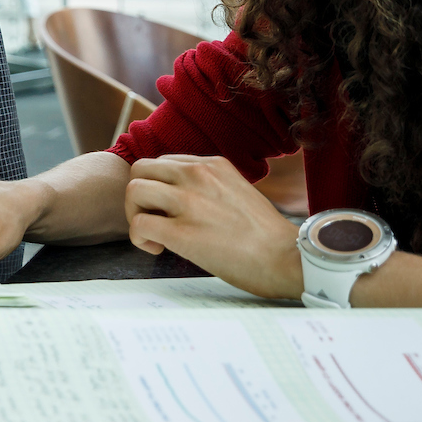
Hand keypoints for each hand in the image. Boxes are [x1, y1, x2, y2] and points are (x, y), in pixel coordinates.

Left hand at [123, 155, 301, 298]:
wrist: (288, 259)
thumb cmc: (266, 236)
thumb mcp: (237, 190)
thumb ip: (209, 186)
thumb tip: (183, 199)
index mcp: (212, 164)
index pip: (164, 163)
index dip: (160, 187)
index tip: (171, 209)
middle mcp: (197, 175)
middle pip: (140, 169)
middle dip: (140, 196)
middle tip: (154, 220)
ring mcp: (188, 202)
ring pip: (133, 190)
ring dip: (135, 214)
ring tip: (155, 236)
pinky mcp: (181, 232)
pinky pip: (139, 225)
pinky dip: (139, 239)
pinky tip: (158, 249)